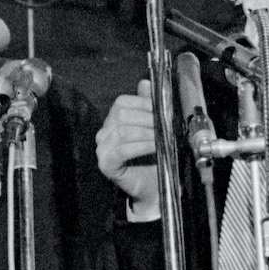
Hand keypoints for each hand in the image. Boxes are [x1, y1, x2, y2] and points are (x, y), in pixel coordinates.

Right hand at [94, 80, 161, 213]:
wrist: (155, 187)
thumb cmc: (154, 158)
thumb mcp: (154, 128)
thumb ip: (148, 106)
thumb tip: (145, 82)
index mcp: (112, 121)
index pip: (121, 102)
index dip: (143, 103)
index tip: (162, 110)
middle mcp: (104, 133)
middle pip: (121, 115)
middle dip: (147, 118)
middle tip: (166, 124)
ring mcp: (102, 149)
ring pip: (122, 131)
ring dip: (147, 132)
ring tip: (163, 136)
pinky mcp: (106, 164)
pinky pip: (122, 150)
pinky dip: (141, 146)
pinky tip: (155, 147)